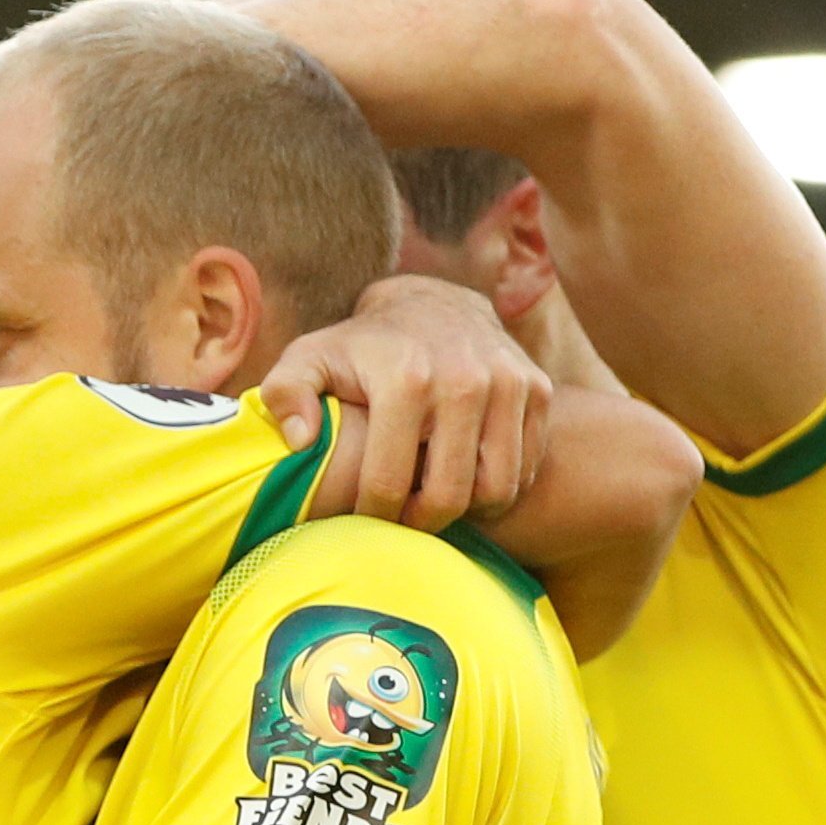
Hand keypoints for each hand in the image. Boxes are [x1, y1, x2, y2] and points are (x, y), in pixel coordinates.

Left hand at [258, 276, 549, 533]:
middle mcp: (465, 380)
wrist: (433, 301)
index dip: (374, 514)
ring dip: (466, 509)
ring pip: (496, 490)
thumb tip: (301, 440)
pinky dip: (499, 486)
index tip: (367, 514)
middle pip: (448, 497)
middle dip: (422, 522)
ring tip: (436, 498)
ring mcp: (509, 383)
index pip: (391, 484)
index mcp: (405, 379)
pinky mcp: (538, 389)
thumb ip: (286, 394)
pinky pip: (525, 469)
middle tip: (405, 517)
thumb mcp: (310, 358)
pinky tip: (468, 475)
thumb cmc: (362, 346)